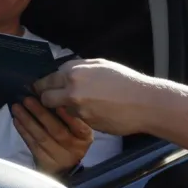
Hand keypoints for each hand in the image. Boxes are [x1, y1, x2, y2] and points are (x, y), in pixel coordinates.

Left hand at [12, 97, 92, 175]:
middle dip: (40, 113)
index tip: (57, 104)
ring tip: (17, 108)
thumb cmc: (71, 136)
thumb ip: (69, 114)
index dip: (68, 116)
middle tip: (28, 99)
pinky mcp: (45, 163)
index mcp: (84, 137)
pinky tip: (17, 120)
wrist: (66, 164)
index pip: (79, 126)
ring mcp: (59, 157)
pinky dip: (24, 132)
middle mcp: (74, 148)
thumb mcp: (77, 127)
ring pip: (42, 137)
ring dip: (27, 121)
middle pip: (57, 130)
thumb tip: (51, 95)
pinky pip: (33, 145)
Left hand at [33, 58, 155, 136]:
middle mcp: (71, 88)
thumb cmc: (126, 81)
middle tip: (53, 99)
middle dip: (47, 98)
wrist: (143, 103)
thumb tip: (65, 72)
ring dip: (63, 108)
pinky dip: (78, 116)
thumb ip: (80, 68)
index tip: (46, 88)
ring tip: (80, 105)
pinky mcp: (84, 123)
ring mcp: (76, 107)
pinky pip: (73, 118)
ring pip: (58, 109)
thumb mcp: (101, 65)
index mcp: (74, 71)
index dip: (45, 84)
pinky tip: (91, 111)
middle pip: (44, 97)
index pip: (47, 78)